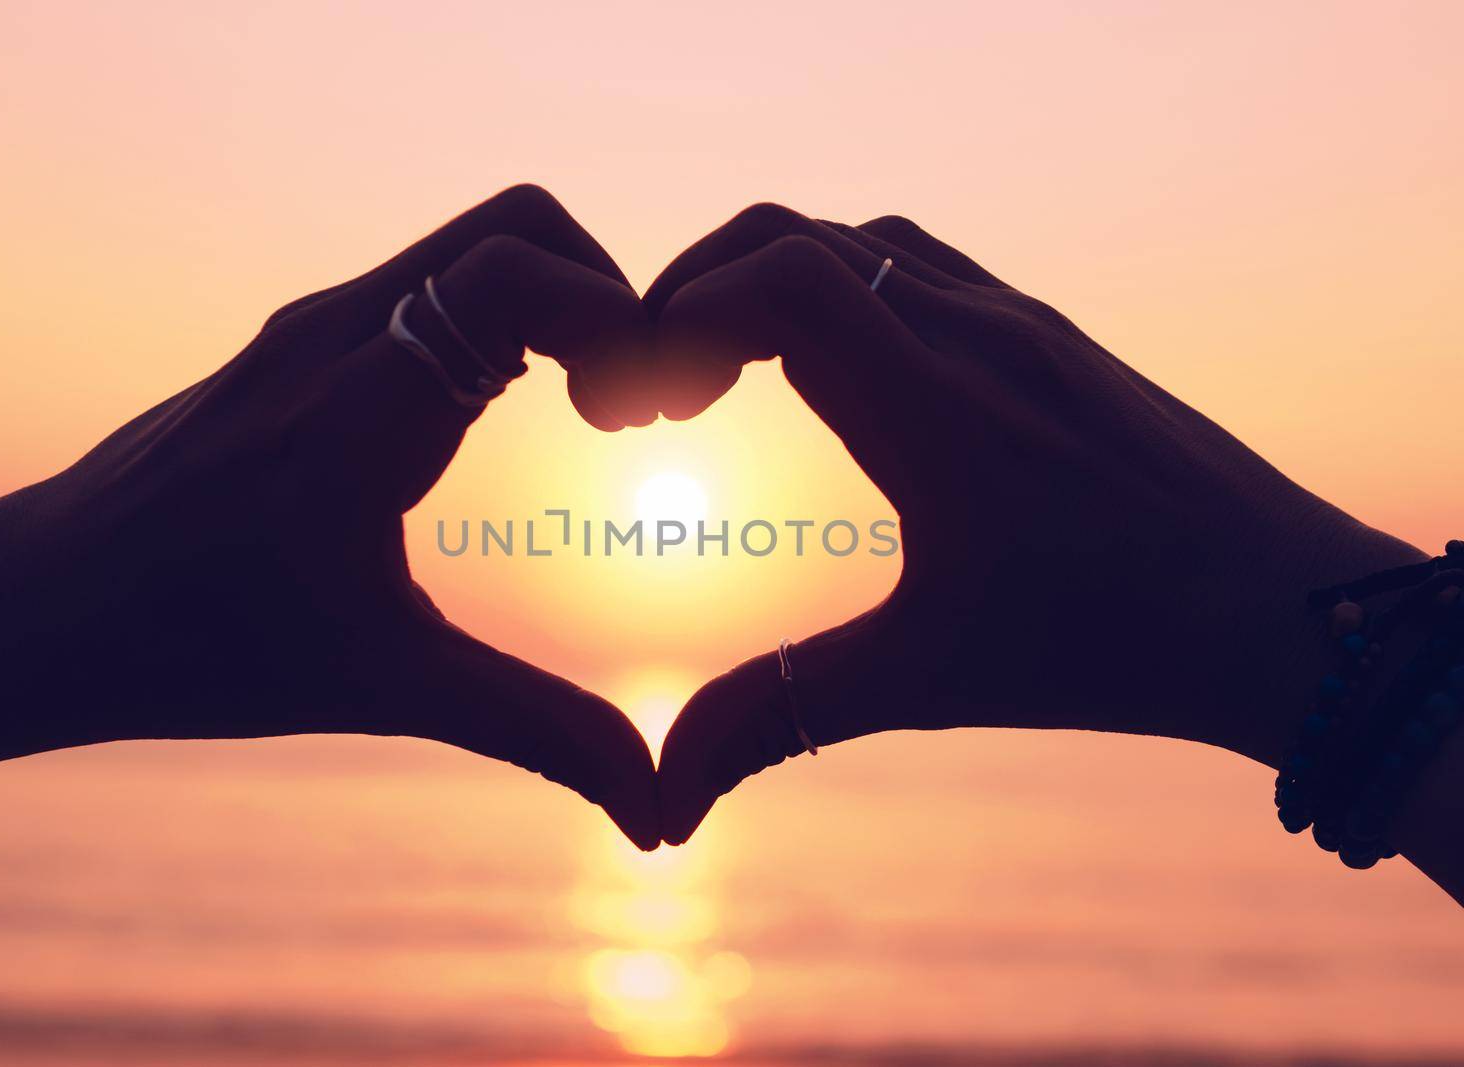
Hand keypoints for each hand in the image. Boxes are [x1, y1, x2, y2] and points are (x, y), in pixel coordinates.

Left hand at [0, 185, 662, 848]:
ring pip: (469, 246)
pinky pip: (426, 283)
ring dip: (554, 307)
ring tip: (586, 415)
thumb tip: (657, 811)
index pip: (516, 269)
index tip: (639, 419)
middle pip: (514, 223)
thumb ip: (534, 729)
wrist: (38, 609)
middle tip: (623, 410)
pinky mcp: (295, 341)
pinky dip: (499, 322)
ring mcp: (309, 327)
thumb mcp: (384, 686)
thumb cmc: (194, 649)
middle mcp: (334, 336)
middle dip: (606, 295)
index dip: (616, 317)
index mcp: (359, 407)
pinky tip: (498, 419)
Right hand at [643, 204, 1424, 845]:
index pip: (781, 278)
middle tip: (660, 396)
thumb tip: (659, 805)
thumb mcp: (927, 682)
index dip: (677, 316)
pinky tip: (829, 370)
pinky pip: (918, 264)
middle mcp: (979, 335)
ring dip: (769, 282)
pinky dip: (839, 286)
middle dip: (697, 295)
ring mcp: (1021, 321)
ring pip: (859, 240)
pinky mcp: (1050, 331)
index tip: (637, 406)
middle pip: (797, 237)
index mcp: (940, 410)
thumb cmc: (1113, 649)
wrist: (1285, 611)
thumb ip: (776, 721)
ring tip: (723, 375)